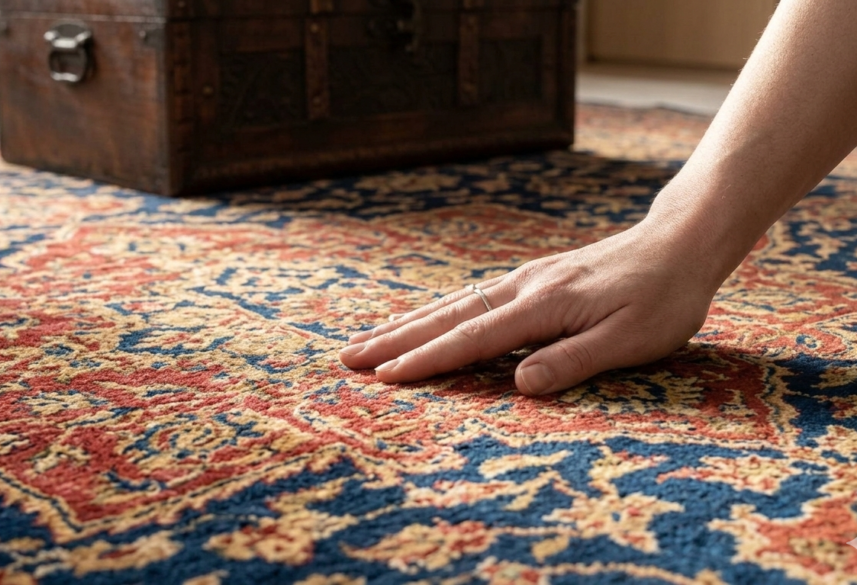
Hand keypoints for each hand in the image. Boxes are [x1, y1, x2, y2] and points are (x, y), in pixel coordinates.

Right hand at [338, 220, 719, 394]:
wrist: (678, 243)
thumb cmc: (661, 298)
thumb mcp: (630, 339)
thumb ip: (573, 361)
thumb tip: (518, 385)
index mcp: (542, 306)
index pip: (472, 338)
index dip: (427, 360)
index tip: (385, 377)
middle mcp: (523, 288)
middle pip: (446, 316)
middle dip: (395, 339)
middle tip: (348, 357)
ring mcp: (524, 280)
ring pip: (452, 304)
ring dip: (407, 323)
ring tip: (368, 340)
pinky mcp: (531, 279)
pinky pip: (471, 298)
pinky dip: (436, 312)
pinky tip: (424, 320)